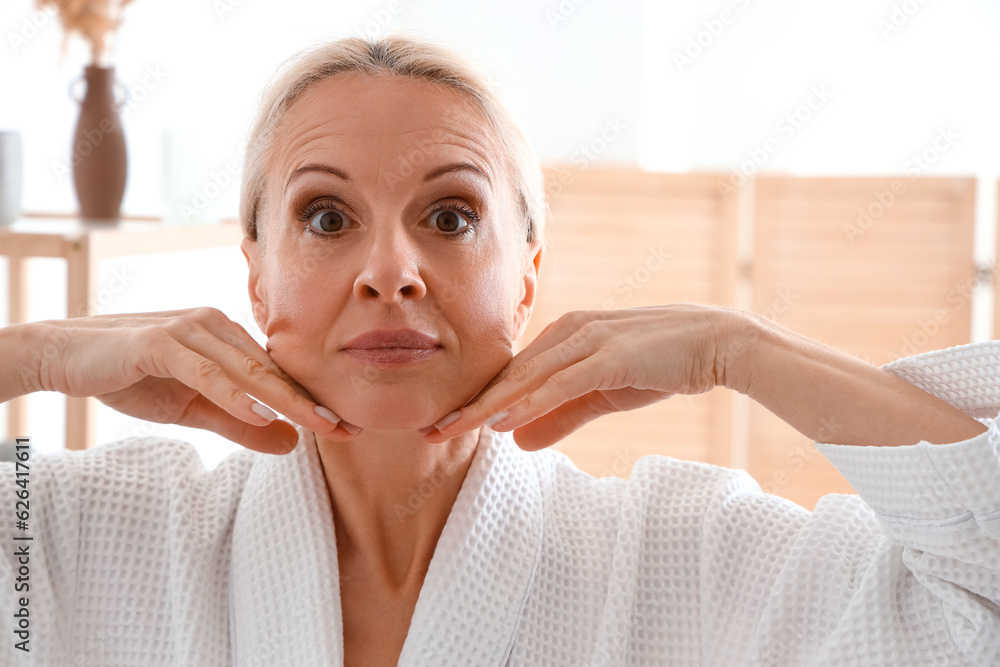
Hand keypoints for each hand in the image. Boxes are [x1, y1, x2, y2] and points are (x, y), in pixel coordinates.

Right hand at [25, 307, 357, 453]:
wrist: (65, 356)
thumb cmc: (132, 377)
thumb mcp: (192, 408)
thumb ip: (238, 424)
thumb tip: (289, 444)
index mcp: (227, 340)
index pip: (278, 374)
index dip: (312, 402)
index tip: (347, 428)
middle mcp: (215, 327)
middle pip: (273, 371)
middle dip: (312, 403)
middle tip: (348, 429)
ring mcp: (188, 330)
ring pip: (247, 370)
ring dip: (285, 400)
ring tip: (320, 426)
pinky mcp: (158, 341)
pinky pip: (204, 371)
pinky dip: (232, 394)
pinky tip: (259, 414)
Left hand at [423, 305, 737, 450]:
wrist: (719, 342)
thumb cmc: (661, 364)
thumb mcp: (604, 395)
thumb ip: (561, 416)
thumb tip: (518, 441)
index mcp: (566, 336)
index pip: (513, 373)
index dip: (478, 399)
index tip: (446, 422)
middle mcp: (570, 332)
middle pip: (510, 374)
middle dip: (469, 404)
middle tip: (431, 429)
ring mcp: (589, 341)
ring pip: (527, 378)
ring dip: (488, 406)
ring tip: (452, 429)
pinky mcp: (610, 355)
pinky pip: (560, 383)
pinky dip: (528, 401)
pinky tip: (501, 420)